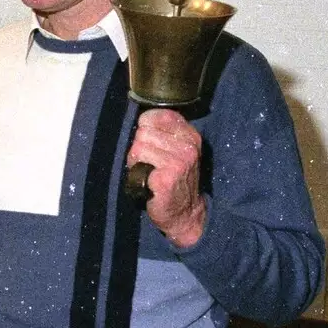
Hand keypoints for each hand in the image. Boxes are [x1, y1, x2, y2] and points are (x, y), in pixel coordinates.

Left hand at [127, 108, 206, 246]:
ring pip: (138, 146)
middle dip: (139, 146)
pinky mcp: (167, 177)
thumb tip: (140, 119)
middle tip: (148, 162)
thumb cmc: (175, 180)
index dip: (145, 127)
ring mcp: (179, 162)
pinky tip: (147, 182)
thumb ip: (164, 132)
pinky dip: (137, 173)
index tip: (149, 142)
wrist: (185, 213)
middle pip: (144, 130)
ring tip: (147, 171)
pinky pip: (138, 163)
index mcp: (190, 135)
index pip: (158, 115)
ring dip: (136, 160)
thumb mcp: (178, 151)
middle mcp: (188, 146)